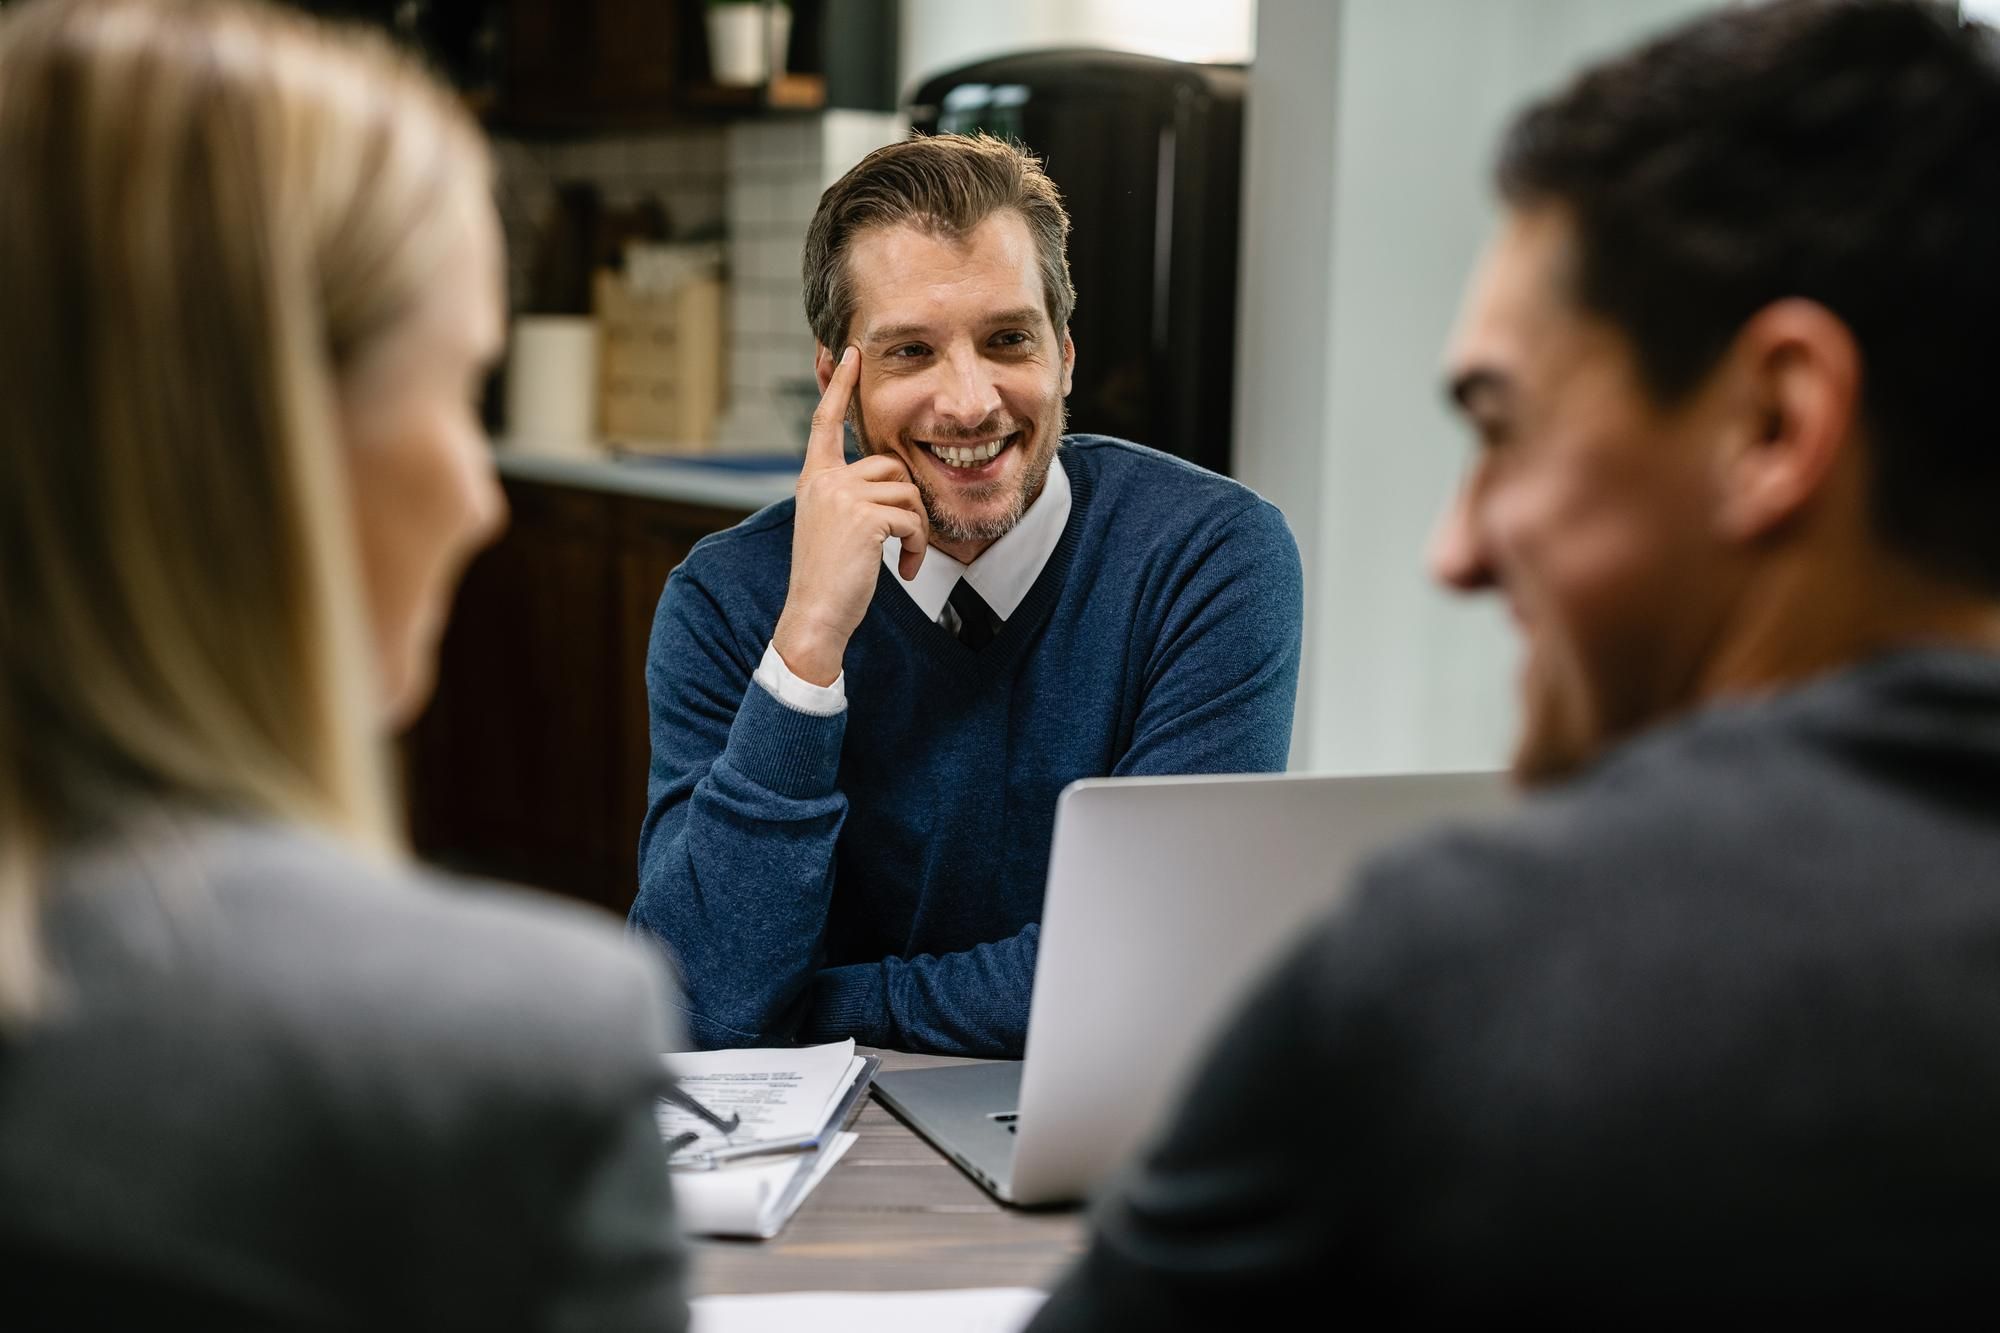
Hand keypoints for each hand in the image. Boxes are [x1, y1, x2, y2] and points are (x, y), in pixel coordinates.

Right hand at [773, 346, 927, 684]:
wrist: (815, 616)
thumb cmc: (830, 580)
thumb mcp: (833, 528)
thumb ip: (851, 497)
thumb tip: (891, 482)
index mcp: (814, 479)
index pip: (826, 421)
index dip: (839, 385)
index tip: (850, 351)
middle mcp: (823, 480)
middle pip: (891, 465)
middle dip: (909, 504)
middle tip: (906, 543)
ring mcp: (841, 495)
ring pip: (907, 492)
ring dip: (917, 530)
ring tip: (904, 560)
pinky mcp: (863, 516)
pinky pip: (912, 517)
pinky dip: (918, 547)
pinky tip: (903, 570)